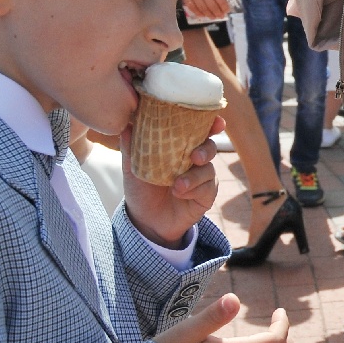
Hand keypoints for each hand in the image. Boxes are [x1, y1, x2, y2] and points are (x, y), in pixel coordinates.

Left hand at [121, 116, 223, 247]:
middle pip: (209, 147)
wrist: (145, 220)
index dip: (210, 124)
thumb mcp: (133, 167)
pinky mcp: (206, 196)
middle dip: (206, 150)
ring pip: (209, 169)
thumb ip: (131, 147)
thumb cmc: (140, 189)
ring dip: (194, 177)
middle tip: (195, 156)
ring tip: (177, 185)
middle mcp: (194, 160)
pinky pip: (207, 188)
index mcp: (180, 148)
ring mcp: (202, 178)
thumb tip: (126, 125)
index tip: (216, 122)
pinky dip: (194, 190)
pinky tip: (180, 194)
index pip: (197, 131)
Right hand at [181, 0, 229, 20]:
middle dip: (218, 13)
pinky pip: (192, 7)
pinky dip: (198, 13)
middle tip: (221, 16)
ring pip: (202, 8)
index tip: (227, 11)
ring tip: (213, 17)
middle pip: (212, 5)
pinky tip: (202, 15)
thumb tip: (220, 2)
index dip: (224, 7)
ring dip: (209, 14)